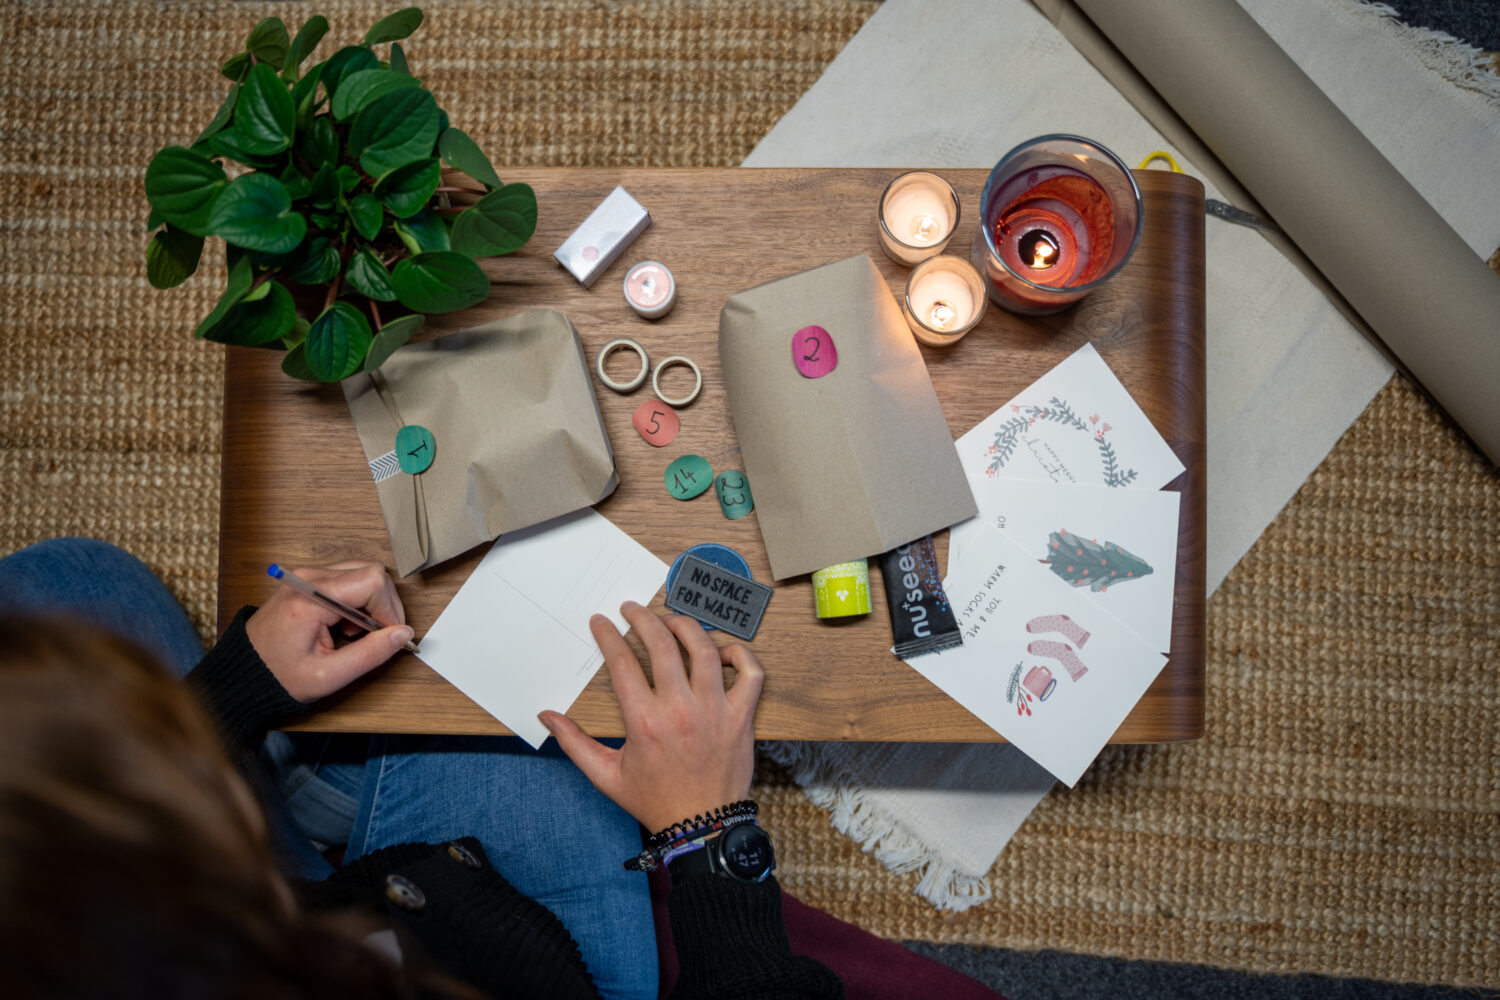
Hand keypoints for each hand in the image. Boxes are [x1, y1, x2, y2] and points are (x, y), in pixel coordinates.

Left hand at [245, 561, 412, 702]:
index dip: (389, 608)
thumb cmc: (280, 675)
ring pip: (365, 572)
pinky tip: (346, 622)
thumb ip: (370, 654)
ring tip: (355, 631)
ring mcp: (309, 575)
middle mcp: (310, 578)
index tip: (387, 634)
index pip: (372, 581)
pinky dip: (359, 598)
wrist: (246, 670)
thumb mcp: (328, 675)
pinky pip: (350, 576)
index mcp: (311, 599)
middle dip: (384, 605)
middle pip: (372, 572)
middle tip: (374, 636)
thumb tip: (403, 634)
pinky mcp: (310, 578)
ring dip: (372, 601)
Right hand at [539, 602, 764, 832]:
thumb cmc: (655, 801)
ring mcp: (716, 710)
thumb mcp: (606, 776)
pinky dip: (740, 655)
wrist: (703, 827)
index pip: (622, 662)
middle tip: (633, 609)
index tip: (602, 622)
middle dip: (643, 618)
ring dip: (686, 627)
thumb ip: (574, 743)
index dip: (608, 635)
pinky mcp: (742, 716)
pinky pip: (751, 673)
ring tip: (672, 621)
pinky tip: (722, 652)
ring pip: (705, 649)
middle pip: (662, 644)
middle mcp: (681, 709)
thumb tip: (546, 717)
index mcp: (645, 722)